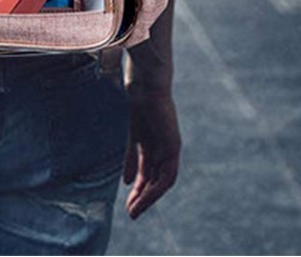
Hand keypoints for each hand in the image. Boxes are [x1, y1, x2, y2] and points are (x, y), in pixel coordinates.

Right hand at [123, 89, 180, 218]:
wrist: (146, 86)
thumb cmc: (138, 104)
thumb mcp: (134, 137)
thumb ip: (132, 159)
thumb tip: (127, 182)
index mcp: (155, 146)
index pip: (150, 176)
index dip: (140, 191)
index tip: (129, 205)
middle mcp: (165, 151)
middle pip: (156, 182)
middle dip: (143, 198)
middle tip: (131, 214)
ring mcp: (170, 149)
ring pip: (162, 182)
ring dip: (149, 197)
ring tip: (135, 210)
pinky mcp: (173, 146)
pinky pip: (167, 174)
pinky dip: (156, 187)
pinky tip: (145, 195)